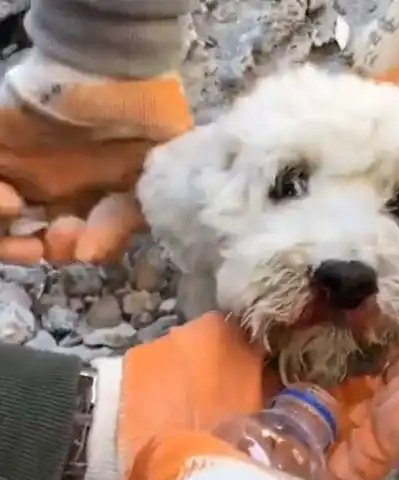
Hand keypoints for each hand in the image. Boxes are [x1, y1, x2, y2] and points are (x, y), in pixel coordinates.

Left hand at [0, 50, 192, 264]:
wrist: (121, 68)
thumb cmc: (147, 124)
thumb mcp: (149, 180)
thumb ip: (122, 222)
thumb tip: (86, 257)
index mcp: (89, 200)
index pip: (68, 242)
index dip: (67, 252)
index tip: (79, 248)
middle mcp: (51, 189)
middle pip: (24, 235)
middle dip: (30, 249)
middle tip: (44, 245)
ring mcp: (19, 169)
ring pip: (2, 218)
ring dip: (5, 235)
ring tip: (20, 213)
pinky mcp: (0, 148)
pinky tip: (11, 200)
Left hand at [83, 304, 398, 479]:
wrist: (134, 434)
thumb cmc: (177, 377)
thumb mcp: (231, 330)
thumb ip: (282, 311)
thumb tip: (331, 286)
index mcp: (301, 377)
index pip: (365, 355)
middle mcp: (321, 414)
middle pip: (388, 385)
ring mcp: (328, 450)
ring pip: (389, 417)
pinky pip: (371, 453)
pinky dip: (398, 424)